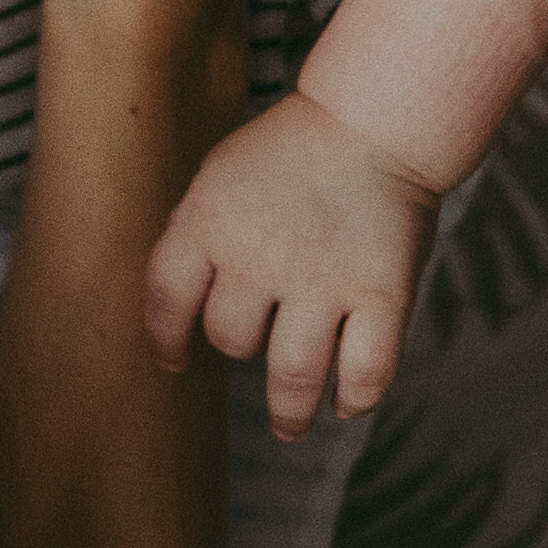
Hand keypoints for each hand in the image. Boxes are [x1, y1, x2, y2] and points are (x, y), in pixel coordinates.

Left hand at [145, 88, 437, 437]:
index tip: (173, 362)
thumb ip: (197, 235)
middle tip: (260, 348)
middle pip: (232, 339)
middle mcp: (260, 255)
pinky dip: (355, 399)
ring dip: (290, 414)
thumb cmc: (290, 151)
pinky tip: (346, 402)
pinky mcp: (382, 293)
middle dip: (242, 349)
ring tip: (292, 427)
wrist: (373, 120)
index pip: (165, 298)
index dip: (165, 339)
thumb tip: (178, 305)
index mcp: (209, 221)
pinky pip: (365, 373)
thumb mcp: (221, 175)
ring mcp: (323, 279)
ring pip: (293, 377)